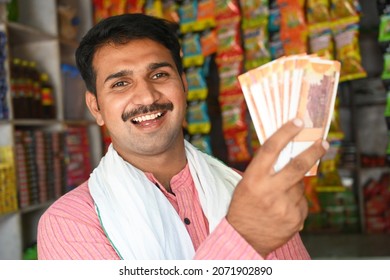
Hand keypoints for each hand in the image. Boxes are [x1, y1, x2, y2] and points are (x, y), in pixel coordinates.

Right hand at [226, 118, 328, 257]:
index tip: (299, 121)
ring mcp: (285, 206)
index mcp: (253, 179)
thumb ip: (266, 170)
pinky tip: (282, 210)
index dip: (285, 132)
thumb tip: (290, 153)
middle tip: (323, 142)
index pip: (270, 149)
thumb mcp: (246, 184)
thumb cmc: (243, 206)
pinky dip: (295, 202)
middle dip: (314, 151)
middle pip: (298, 166)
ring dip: (293, 187)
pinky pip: (302, 202)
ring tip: (278, 197)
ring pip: (299, 186)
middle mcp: (270, 191)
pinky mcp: (296, 218)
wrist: (244, 238)